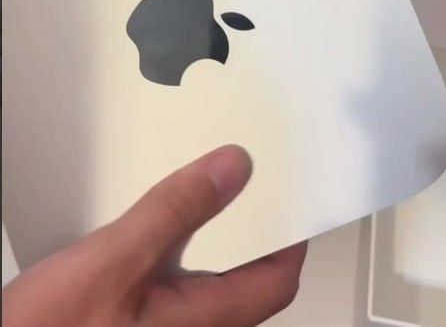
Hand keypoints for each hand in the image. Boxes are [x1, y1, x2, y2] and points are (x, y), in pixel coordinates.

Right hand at [3, 145, 306, 326]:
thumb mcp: (116, 259)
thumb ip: (175, 212)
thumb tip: (232, 168)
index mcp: (202, 321)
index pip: (276, 279)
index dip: (292, 236)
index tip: (294, 194)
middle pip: (248, 277)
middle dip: (254, 227)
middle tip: (254, 181)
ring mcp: (165, 325)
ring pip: (211, 274)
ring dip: (217, 232)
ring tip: (212, 189)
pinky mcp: (138, 316)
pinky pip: (178, 274)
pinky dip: (183, 239)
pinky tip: (163, 218)